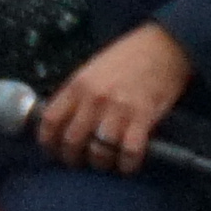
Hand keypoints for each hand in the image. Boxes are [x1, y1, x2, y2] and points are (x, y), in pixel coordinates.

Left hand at [34, 25, 198, 174]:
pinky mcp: (143, 118)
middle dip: (72, 158)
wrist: (163, 46)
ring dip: (100, 163)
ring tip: (104, 163)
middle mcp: (94, 99)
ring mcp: (118, 109)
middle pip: (71, 141)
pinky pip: (129, 152)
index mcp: (77, 86)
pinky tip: (127, 163)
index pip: (50, 120)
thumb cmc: (128, 58)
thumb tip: (62, 121)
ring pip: (98, 151)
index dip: (48, 141)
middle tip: (78, 162)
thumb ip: (77, 95)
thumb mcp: (92, 70)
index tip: (51, 151)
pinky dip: (127, 164)